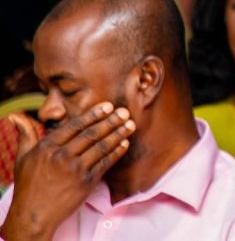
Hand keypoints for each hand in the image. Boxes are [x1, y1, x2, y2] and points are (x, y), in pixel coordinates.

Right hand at [1, 102, 135, 240]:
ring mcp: (75, 170)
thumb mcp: (22, 158)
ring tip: (130, 125)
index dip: (93, 115)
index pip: (74, 126)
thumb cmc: (29, 185)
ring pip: (100, 147)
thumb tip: (17, 115)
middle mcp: (62, 156)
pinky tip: (125, 144)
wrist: (34, 214)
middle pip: (91, 134)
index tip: (108, 106)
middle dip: (110, 121)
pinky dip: (116, 152)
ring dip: (118, 134)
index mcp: (47, 147)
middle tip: (125, 112)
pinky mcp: (86, 182)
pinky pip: (104, 163)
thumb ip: (26, 135)